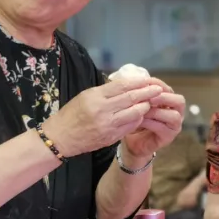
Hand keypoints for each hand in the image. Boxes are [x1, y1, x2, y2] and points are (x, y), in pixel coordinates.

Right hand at [41, 79, 164, 158]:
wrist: (60, 138)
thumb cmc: (72, 114)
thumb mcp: (86, 96)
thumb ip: (106, 91)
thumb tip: (128, 84)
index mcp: (95, 96)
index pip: (122, 86)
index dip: (138, 82)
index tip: (149, 80)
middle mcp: (102, 110)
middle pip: (131, 98)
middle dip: (148, 93)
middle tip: (158, 89)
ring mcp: (108, 125)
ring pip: (135, 113)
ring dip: (145, 107)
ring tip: (150, 102)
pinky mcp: (111, 137)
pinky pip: (130, 126)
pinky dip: (138, 119)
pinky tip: (141, 115)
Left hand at [121, 78, 185, 161]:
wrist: (132, 142)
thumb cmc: (136, 120)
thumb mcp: (138, 105)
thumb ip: (142, 94)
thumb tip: (138, 80)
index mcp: (169, 102)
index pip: (170, 90)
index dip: (159, 86)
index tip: (145, 84)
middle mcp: (176, 112)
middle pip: (179, 101)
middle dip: (164, 98)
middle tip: (149, 98)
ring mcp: (174, 126)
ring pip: (174, 115)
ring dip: (157, 111)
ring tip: (142, 110)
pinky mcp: (169, 137)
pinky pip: (163, 128)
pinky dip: (150, 123)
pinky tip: (139, 120)